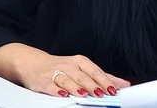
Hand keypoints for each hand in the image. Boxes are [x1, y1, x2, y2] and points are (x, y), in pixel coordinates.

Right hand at [0, 43, 130, 97]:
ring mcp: (55, 72)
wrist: (33, 63)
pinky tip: (62, 95)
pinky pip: (50, 85)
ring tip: (84, 94)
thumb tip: (124, 84)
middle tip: (101, 94)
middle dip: (93, 85)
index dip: (104, 81)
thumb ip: (102, 77)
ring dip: (76, 87)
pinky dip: (55, 90)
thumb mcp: (82, 69)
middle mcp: (69, 65)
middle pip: (83, 76)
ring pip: (68, 80)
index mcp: (81, 62)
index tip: (113, 90)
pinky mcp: (42, 80)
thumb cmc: (62, 67)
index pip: (95, 71)